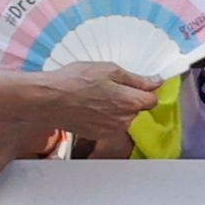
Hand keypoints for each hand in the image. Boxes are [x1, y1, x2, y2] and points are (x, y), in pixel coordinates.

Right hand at [20, 59, 151, 149]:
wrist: (49, 100)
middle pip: (136, 108)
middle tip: (107, 85)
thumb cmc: (75, 81)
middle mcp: (124, 120)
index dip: (145, 89)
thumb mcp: (109, 70)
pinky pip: (108, 124)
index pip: (152, 100)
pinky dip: (102, 116)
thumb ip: (136, 79)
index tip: (136, 83)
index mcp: (130, 102)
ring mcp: (111, 130)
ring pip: (122, 117)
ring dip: (114, 108)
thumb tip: (155, 82)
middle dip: (127, 97)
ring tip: (94, 95)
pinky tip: (88, 105)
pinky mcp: (97, 135)